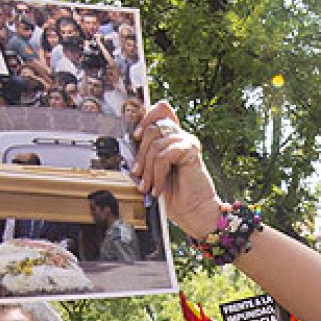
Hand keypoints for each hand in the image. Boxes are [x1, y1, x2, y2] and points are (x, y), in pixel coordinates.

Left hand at [132, 102, 219, 239]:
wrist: (193, 210)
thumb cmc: (174, 194)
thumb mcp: (154, 170)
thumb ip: (146, 155)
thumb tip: (128, 145)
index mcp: (172, 137)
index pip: (162, 109)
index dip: (146, 117)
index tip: (135, 136)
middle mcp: (181, 136)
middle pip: (152, 128)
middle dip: (140, 155)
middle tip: (138, 175)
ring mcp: (187, 141)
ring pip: (155, 144)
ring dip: (148, 169)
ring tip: (148, 187)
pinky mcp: (190, 150)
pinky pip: (164, 156)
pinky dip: (157, 174)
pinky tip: (158, 188)